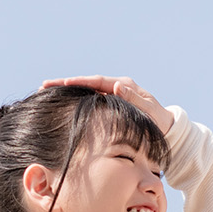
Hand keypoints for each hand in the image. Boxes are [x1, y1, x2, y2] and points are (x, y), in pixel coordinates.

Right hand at [41, 75, 174, 135]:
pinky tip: (62, 103)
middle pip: (87, 83)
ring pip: (87, 91)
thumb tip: (115, 86)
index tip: (62, 83)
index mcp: (124, 85)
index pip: (97, 81)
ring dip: (68, 91)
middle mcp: (116, 86)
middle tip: (45, 85)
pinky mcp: (111, 103)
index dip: (79, 82)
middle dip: (66, 84)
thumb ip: (133, 99)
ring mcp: (113, 95)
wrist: (167, 130)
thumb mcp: (149, 112)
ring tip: (47, 93)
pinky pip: (90, 99)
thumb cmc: (159, 123)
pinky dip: (76, 99)